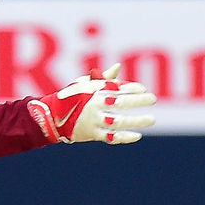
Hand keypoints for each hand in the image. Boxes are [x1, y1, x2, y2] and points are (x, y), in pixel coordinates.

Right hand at [27, 64, 155, 144]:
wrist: (50, 117)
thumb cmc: (69, 98)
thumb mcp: (82, 84)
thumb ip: (102, 78)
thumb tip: (118, 66)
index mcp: (93, 91)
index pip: (116, 87)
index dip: (132, 88)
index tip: (144, 89)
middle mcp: (94, 105)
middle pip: (120, 103)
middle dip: (138, 101)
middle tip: (153, 99)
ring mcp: (93, 120)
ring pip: (118, 121)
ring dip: (136, 120)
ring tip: (151, 119)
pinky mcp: (92, 134)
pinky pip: (111, 137)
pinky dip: (124, 137)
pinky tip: (137, 135)